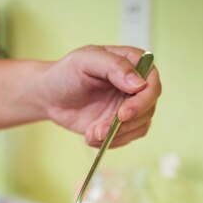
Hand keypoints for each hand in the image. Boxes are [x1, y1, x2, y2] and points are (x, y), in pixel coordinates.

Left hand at [40, 45, 160, 147]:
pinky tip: (91, 137)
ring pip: (139, 127)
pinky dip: (110, 142)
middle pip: (148, 109)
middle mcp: (137, 86)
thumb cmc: (66, 73)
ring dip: (116, 135)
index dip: (142, 102)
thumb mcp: (86, 60)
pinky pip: (127, 139)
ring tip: (91, 133)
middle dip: (125, 124)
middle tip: (99, 130)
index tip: (123, 114)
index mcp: (133, 63)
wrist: (50, 97)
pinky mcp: (121, 125)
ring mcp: (130, 106)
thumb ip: (114, 66)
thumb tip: (139, 84)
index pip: (152, 84)